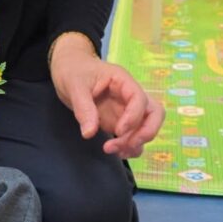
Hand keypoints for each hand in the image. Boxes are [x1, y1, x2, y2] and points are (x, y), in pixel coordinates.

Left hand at [50, 35, 164, 158]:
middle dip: (145, 132)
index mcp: (123, 81)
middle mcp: (129, 97)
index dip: (134, 117)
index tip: (118, 131)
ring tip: (111, 149)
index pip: (140, 99)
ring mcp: (125, 111)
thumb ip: (83, 108)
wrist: (67, 70)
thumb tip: (89, 134)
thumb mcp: (74, 85)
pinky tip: (115, 152)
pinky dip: (129, 147)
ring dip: (135, 143)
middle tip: (125, 144)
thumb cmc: (73, 70)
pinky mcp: (118, 122)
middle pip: (154, 114)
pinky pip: (132, 136)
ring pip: (146, 128)